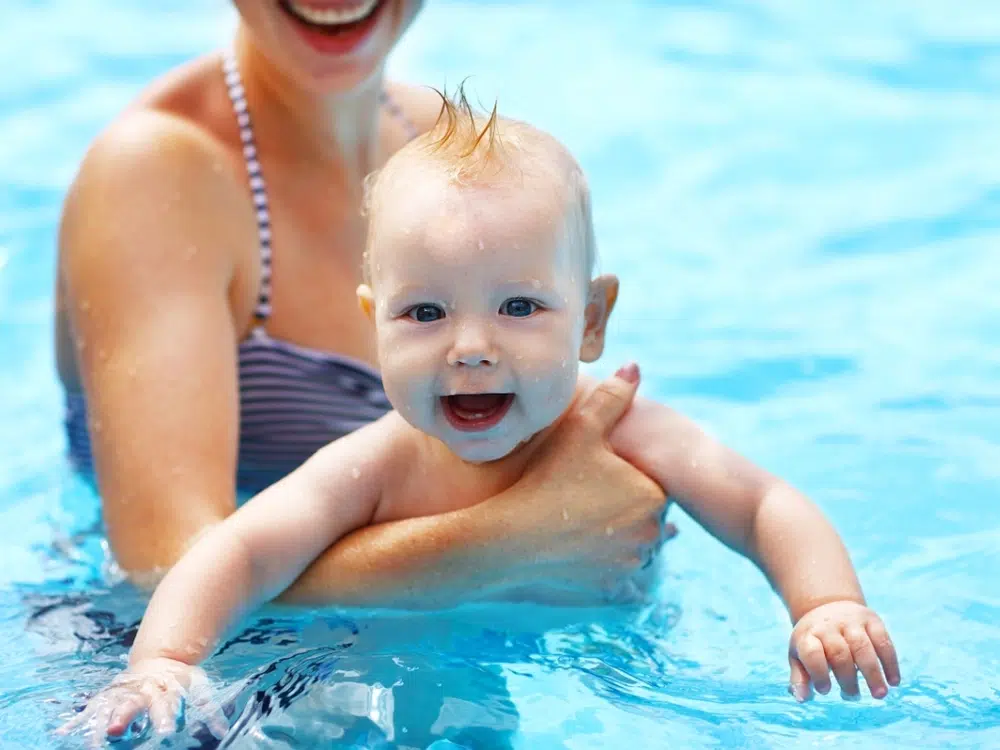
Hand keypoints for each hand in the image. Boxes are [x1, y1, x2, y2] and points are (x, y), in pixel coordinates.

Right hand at [57, 657, 226, 745]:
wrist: (160, 659)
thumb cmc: (181, 681)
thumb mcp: (199, 687)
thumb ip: (209, 709)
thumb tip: (223, 730)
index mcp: (165, 689)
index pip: (166, 704)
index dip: (166, 717)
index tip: (166, 732)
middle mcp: (142, 690)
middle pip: (134, 704)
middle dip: (125, 716)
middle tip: (117, 730)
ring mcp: (124, 692)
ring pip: (109, 707)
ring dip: (99, 723)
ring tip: (91, 742)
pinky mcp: (110, 696)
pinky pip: (92, 709)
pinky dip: (79, 720)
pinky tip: (64, 733)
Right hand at [490, 363, 673, 604]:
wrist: (509, 540)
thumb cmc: (545, 479)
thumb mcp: (580, 431)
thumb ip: (612, 398)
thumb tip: (634, 367)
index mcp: (653, 495)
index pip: (657, 483)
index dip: (634, 477)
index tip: (609, 474)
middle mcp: (651, 534)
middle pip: (649, 517)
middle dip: (632, 509)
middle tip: (598, 499)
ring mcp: (632, 566)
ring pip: (638, 548)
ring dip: (625, 540)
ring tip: (593, 526)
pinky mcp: (611, 590)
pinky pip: (627, 585)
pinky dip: (618, 575)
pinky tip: (601, 560)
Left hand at [788, 600, 899, 701]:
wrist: (828, 605)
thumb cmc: (813, 639)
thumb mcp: (799, 654)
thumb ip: (799, 677)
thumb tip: (801, 699)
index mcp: (808, 634)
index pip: (811, 652)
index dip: (818, 673)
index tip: (825, 690)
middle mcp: (829, 625)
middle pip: (839, 652)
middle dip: (847, 678)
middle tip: (853, 696)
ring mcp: (851, 621)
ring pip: (863, 646)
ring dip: (872, 673)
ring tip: (879, 694)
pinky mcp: (872, 620)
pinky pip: (883, 642)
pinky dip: (890, 663)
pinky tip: (893, 682)